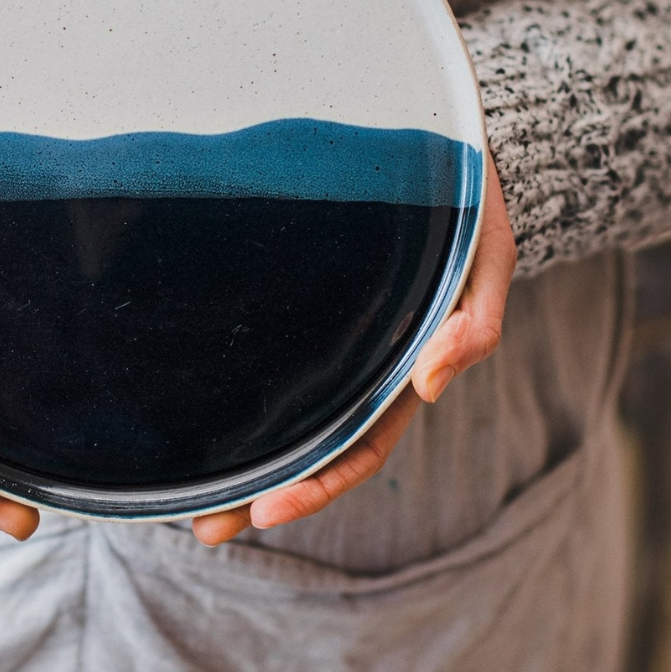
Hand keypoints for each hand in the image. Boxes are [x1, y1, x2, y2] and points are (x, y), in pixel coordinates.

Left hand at [191, 151, 516, 545]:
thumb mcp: (487, 252)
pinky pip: (270, 359)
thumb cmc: (468, 198)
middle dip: (263, 494)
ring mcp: (332, 337)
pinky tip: (191, 407)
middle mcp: (364, 364)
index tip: (266, 512)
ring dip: (241, 460)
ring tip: (183, 500)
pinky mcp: (303, 300)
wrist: (439, 141)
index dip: (318, 486)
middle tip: (203, 530)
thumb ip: (475, 322)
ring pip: (286, 415)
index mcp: (406, 366)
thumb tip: (432, 386)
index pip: (361, 447)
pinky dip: (236, 392)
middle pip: (313, 449)